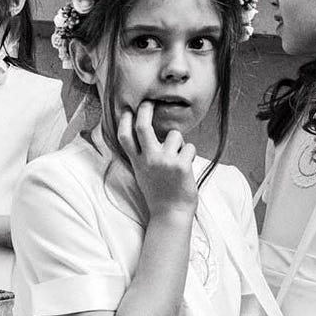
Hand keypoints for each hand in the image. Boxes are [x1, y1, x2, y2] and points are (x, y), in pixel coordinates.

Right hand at [118, 102, 197, 218]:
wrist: (170, 213)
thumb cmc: (159, 193)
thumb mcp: (143, 174)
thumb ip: (143, 156)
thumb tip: (150, 135)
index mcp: (137, 162)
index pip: (125, 137)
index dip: (125, 121)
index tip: (128, 110)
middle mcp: (148, 160)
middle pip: (144, 127)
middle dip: (146, 110)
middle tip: (150, 103)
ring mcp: (164, 162)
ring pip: (175, 135)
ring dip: (180, 143)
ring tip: (179, 158)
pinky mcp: (181, 165)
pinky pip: (190, 147)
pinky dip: (191, 155)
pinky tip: (187, 168)